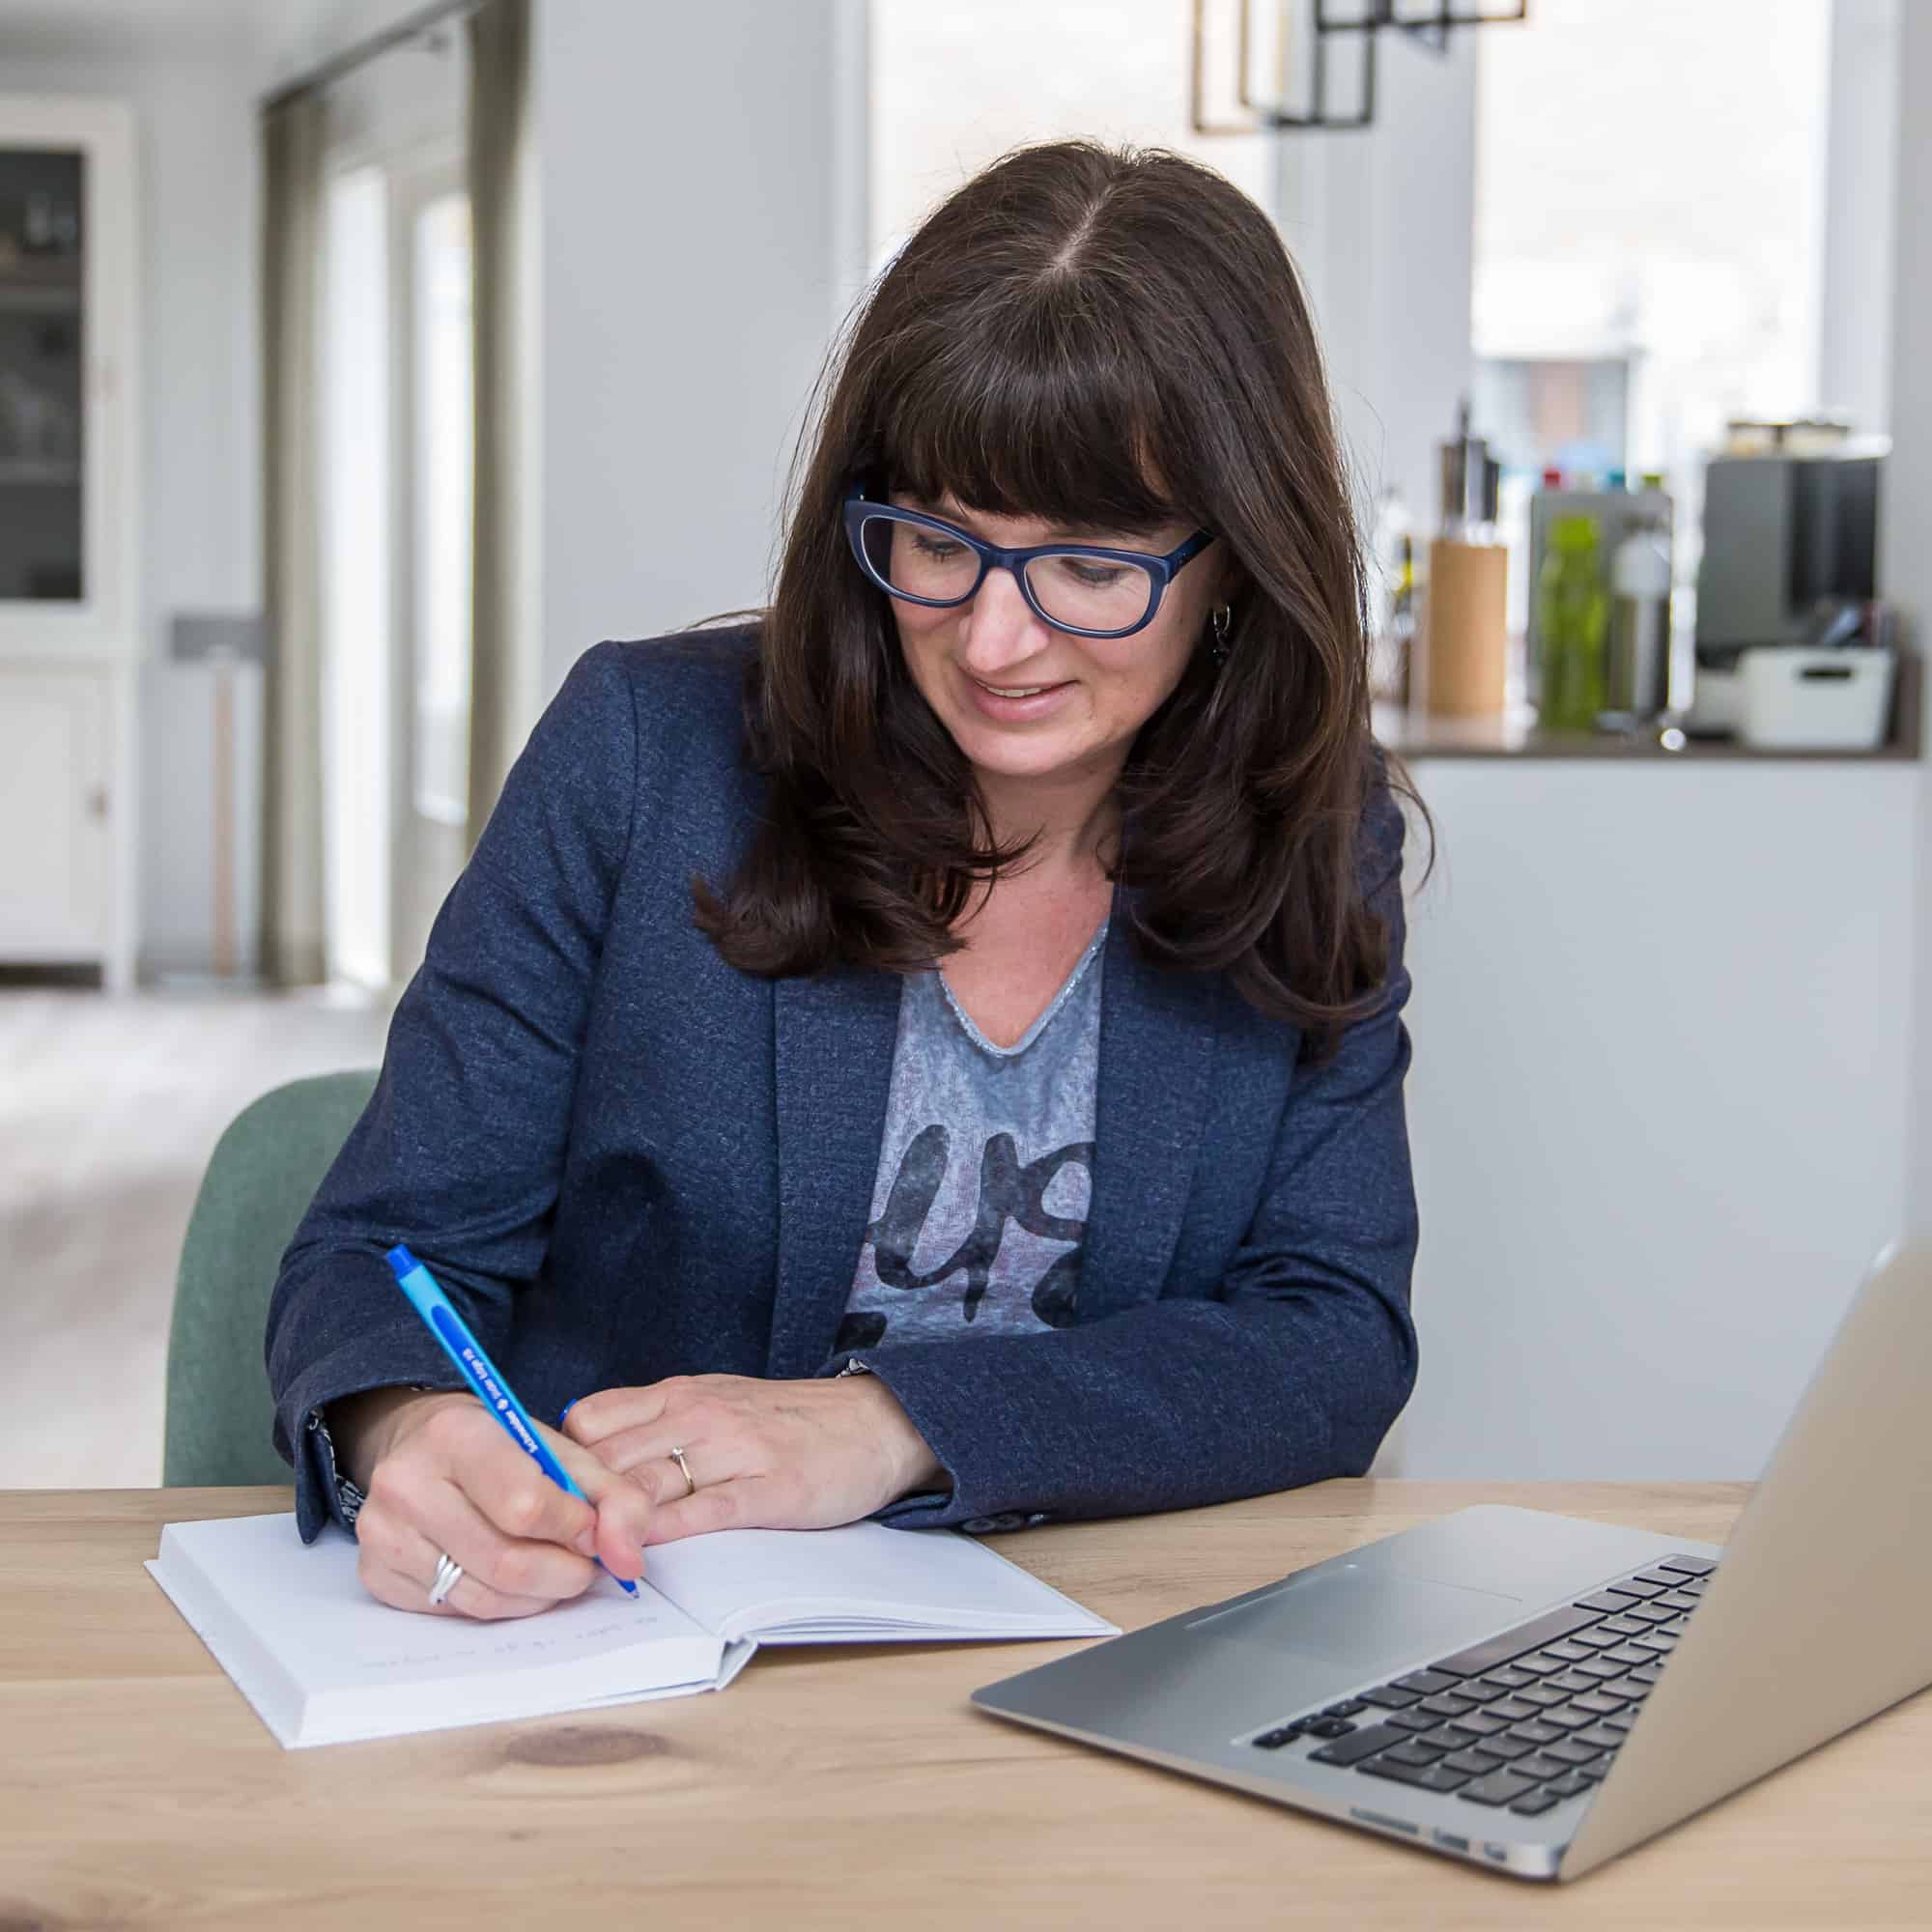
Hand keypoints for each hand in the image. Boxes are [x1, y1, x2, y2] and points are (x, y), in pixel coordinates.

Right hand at [333, 1387, 652, 1619]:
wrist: (422, 1447)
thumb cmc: (500, 1447)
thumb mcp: (561, 1450)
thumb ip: (613, 1495)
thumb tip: (628, 1560)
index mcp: (455, 1434)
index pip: (525, 1505)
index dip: (574, 1528)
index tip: (595, 1531)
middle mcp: (406, 1483)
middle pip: (505, 1562)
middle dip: (564, 1573)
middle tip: (584, 1565)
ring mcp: (382, 1534)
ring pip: (482, 1598)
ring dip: (537, 1595)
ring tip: (554, 1570)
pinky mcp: (376, 1574)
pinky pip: (455, 1612)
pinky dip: (498, 1604)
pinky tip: (511, 1577)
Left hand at [559, 1373, 947, 1543]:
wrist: (876, 1420)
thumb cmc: (789, 1421)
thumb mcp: (716, 1402)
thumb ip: (657, 1425)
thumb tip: (585, 1463)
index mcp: (681, 1393)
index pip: (590, 1420)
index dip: (556, 1464)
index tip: (538, 1502)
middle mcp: (699, 1414)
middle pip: (605, 1458)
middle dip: (567, 1505)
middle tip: (540, 1548)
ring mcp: (735, 1450)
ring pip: (643, 1484)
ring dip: (603, 1526)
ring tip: (575, 1562)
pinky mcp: (770, 1488)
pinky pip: (702, 1511)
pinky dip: (662, 1535)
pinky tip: (637, 1557)